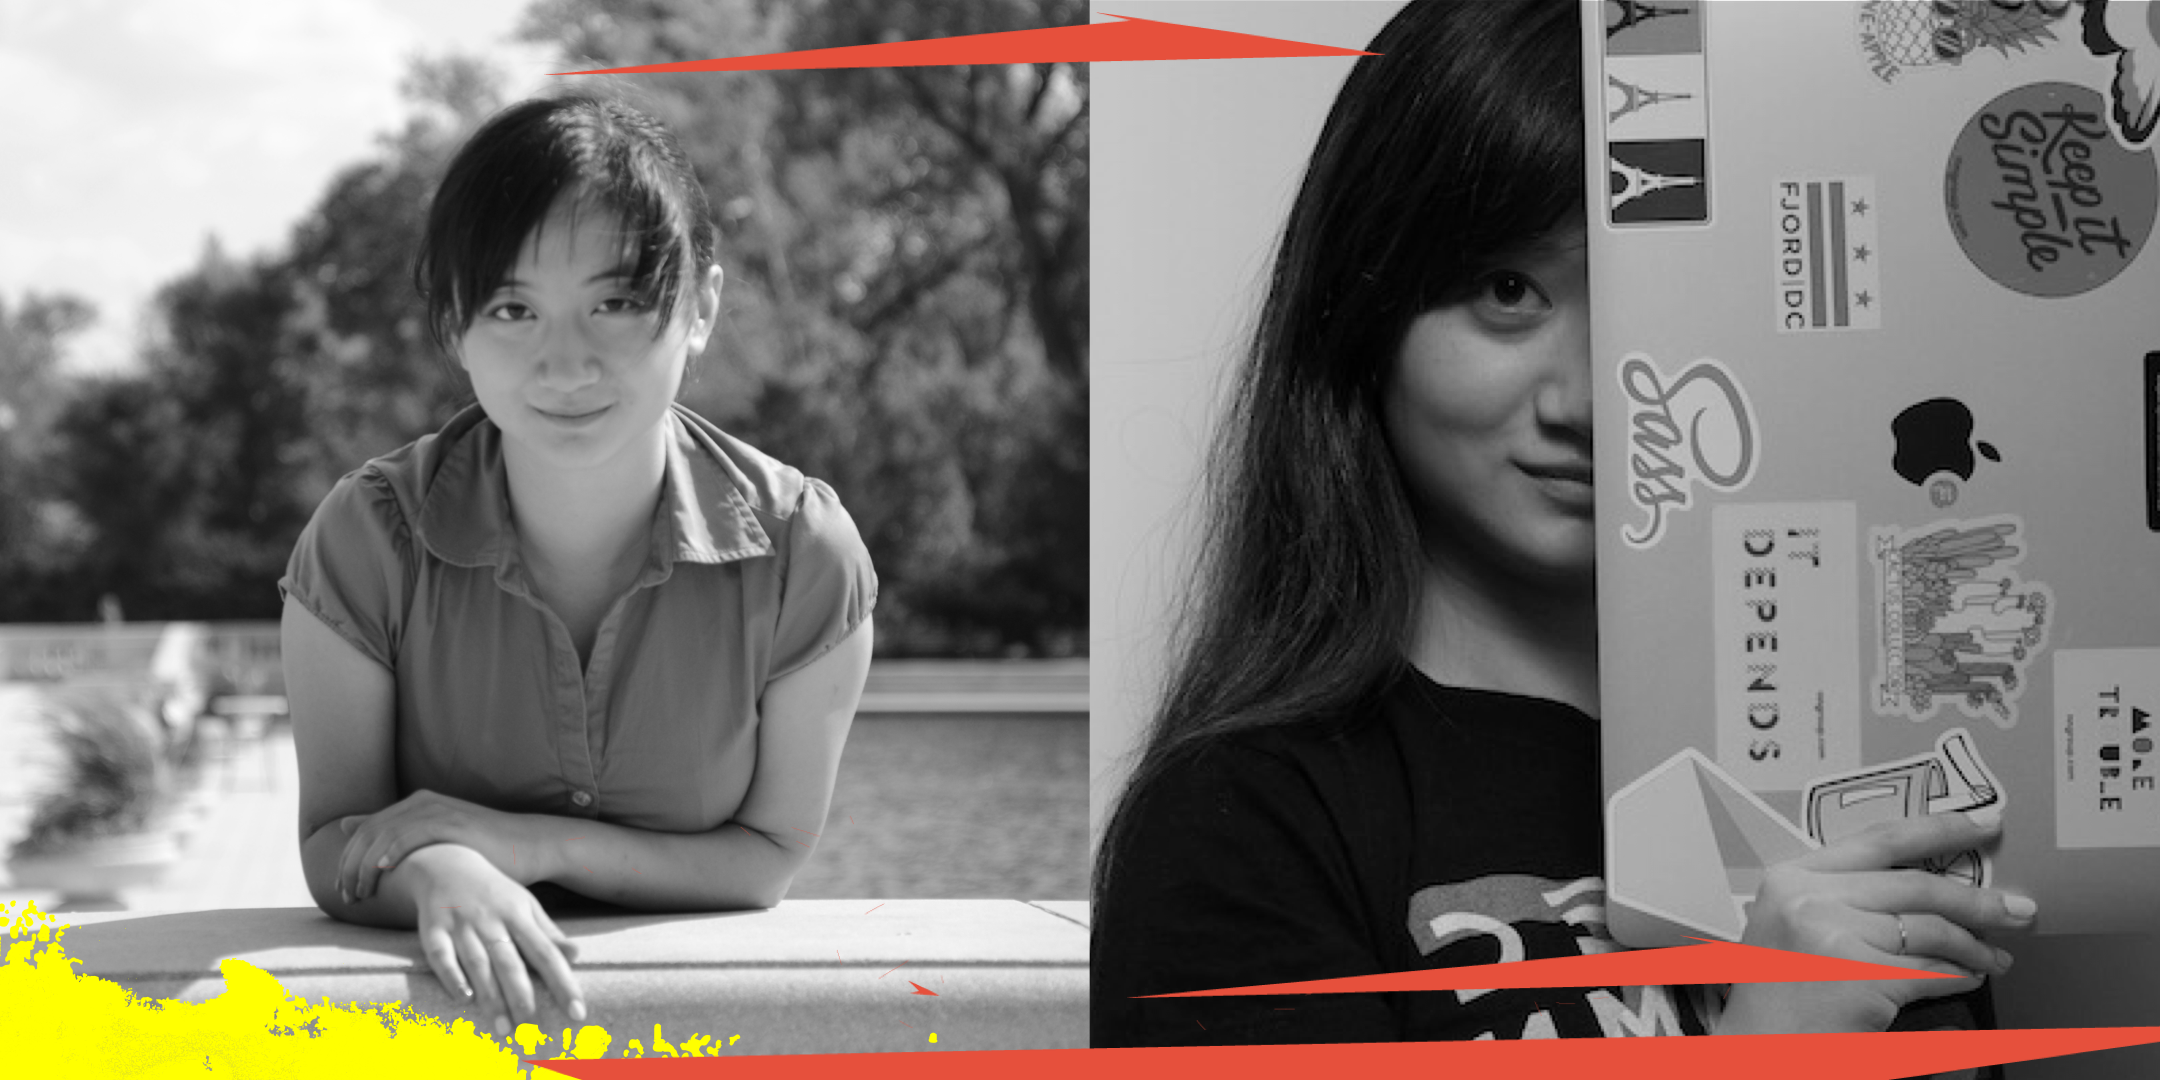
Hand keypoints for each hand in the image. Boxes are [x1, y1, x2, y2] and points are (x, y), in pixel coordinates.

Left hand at [338, 789, 538, 901]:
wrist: (528, 847)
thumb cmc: (483, 852)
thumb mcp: (435, 843)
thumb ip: (395, 835)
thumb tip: (345, 826)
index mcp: (415, 805)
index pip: (364, 831)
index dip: (347, 861)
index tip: (343, 891)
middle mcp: (421, 802)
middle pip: (368, 833)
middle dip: (350, 867)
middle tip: (347, 897)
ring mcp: (437, 810)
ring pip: (383, 835)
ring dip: (364, 867)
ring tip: (361, 893)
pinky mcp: (451, 822)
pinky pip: (410, 835)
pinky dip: (391, 852)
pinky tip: (383, 871)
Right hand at [400, 843, 583, 1036]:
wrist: (446, 862)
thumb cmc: (494, 893)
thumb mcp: (525, 905)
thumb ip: (549, 933)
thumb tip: (578, 956)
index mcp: (519, 914)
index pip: (546, 953)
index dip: (563, 983)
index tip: (577, 1012)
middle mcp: (490, 919)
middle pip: (510, 962)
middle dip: (523, 997)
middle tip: (534, 1032)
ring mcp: (460, 924)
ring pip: (478, 964)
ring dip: (490, 997)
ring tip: (503, 1028)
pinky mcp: (431, 928)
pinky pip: (440, 955)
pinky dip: (451, 976)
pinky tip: (463, 998)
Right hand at [1718, 809, 2034, 1033]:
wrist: (1757, 1052)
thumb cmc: (1779, 997)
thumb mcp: (1797, 928)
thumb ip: (1847, 898)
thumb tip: (1931, 889)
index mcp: (1790, 877)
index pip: (1878, 840)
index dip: (1939, 828)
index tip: (1981, 825)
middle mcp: (1808, 897)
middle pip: (1915, 885)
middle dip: (1977, 900)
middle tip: (2016, 908)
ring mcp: (1831, 935)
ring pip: (1929, 930)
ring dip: (1973, 946)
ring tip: (1992, 958)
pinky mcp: (1857, 976)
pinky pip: (1929, 971)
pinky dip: (1958, 977)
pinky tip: (1966, 980)